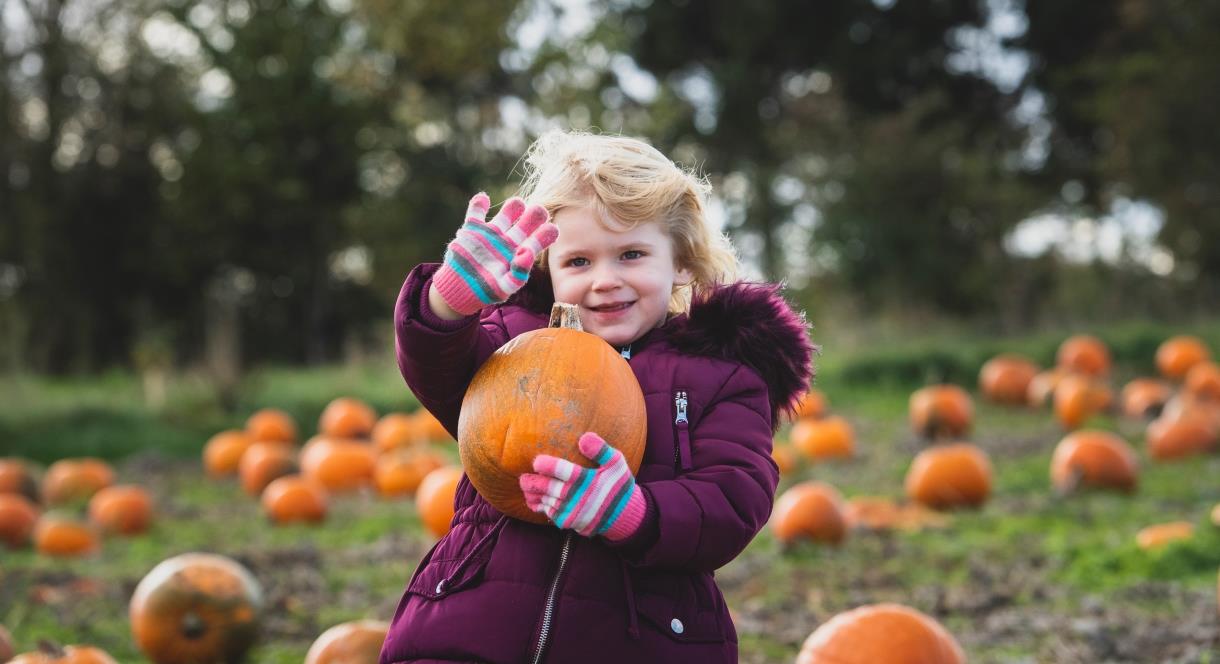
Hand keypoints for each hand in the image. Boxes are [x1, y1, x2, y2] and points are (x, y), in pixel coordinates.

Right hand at [432, 193, 557, 315]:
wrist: (460, 290)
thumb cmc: (486, 291)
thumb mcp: (504, 286)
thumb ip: (518, 274)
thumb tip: (528, 254)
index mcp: (519, 254)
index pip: (537, 241)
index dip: (545, 235)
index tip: (553, 229)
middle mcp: (508, 241)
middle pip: (525, 223)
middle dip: (534, 216)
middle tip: (539, 211)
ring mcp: (491, 234)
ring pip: (506, 214)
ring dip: (513, 207)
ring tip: (518, 204)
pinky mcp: (472, 230)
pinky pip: (476, 213)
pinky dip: (479, 204)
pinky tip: (483, 199)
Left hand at [519, 432, 646, 540]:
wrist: (623, 515)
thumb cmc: (618, 485)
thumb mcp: (616, 464)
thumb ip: (601, 450)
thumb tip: (584, 437)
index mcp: (587, 480)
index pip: (562, 471)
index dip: (546, 466)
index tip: (536, 461)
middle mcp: (577, 497)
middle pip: (547, 488)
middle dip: (532, 482)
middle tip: (523, 476)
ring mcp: (571, 511)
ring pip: (545, 501)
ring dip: (532, 494)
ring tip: (524, 486)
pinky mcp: (568, 521)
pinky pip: (549, 513)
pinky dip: (539, 506)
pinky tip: (533, 499)